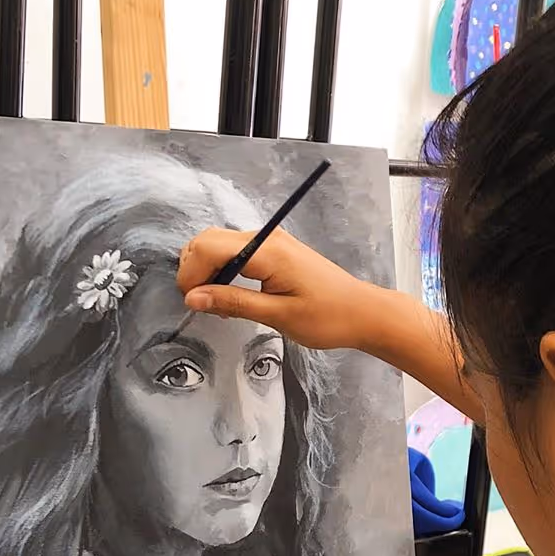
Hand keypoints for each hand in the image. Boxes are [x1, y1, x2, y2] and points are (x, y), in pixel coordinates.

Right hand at [177, 227, 376, 349]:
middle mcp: (267, 238)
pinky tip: (233, 295)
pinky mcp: (276, 250)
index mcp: (268, 251)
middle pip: (209, 240)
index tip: (192, 302)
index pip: (208, 247)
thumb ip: (233, 303)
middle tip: (204, 305)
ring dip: (210, 271)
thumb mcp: (278, 316)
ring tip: (221, 304)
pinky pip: (237, 252)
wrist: (362, 312)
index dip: (192, 274)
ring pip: (220, 245)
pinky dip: (225, 270)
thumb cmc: (329, 317)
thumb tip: (194, 297)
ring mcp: (272, 242)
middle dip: (196, 271)